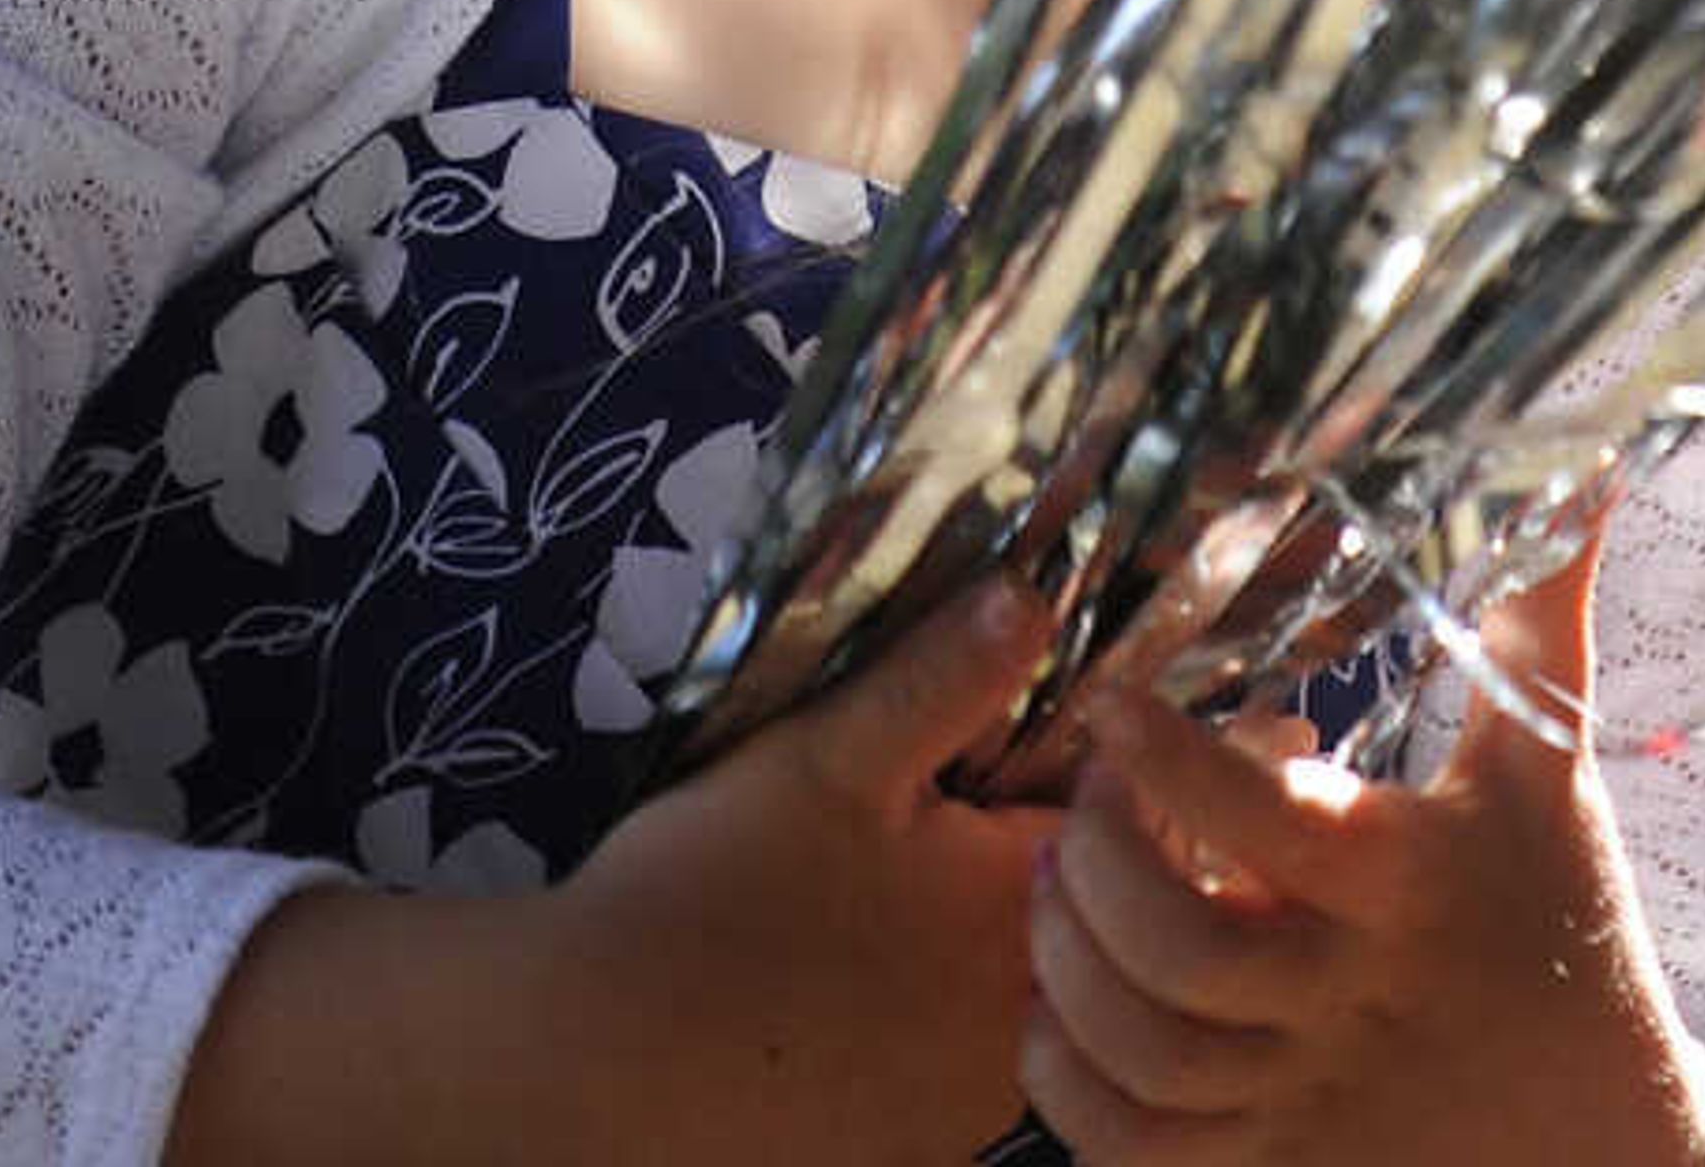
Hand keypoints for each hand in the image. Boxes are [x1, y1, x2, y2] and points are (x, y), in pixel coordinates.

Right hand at [538, 574, 1060, 1163]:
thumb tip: (1036, 595)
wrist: (595, 1064)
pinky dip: (923, 1034)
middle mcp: (1018, 1022)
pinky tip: (850, 996)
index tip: (1016, 743)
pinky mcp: (906, 1156)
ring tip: (882, 905)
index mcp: (1017, 908)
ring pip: (1014, 999)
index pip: (1109, 823)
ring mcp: (964, 1107)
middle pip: (1073, 917)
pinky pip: (951, 1077)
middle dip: (1028, 861)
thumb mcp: (827, 755)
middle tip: (936, 820)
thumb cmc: (713, 893)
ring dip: (975, 950)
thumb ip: (944, 677)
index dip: (1073, 769)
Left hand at [1016, 540, 1704, 1166]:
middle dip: (1100, 863)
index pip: (1262, 818)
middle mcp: (1349, 998)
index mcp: (1408, 884)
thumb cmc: (1568, 915)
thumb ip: (1538, 614)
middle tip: (1084, 798)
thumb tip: (1585, 462)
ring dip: (1070, 968)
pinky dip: (1074, 1088)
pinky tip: (1062, 1013)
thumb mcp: (1550, 766)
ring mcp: (1309, 1100)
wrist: (1615, 1137)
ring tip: (1055, 887)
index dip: (1168, 758)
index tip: (1118, 700)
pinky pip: (1139, 1154)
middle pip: (1177, 948)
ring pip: (1144, 1054)